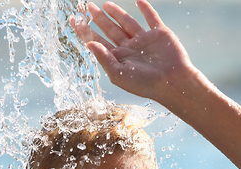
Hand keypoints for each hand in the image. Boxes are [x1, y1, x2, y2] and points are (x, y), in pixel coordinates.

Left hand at [71, 0, 193, 105]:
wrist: (172, 82)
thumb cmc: (145, 84)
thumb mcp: (119, 74)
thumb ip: (104, 59)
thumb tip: (88, 43)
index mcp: (118, 59)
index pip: (98, 42)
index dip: (85, 31)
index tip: (74, 19)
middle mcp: (129, 49)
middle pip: (110, 30)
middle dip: (98, 19)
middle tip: (87, 6)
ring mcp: (144, 40)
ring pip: (127, 22)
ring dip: (117, 13)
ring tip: (105, 4)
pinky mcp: (159, 34)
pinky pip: (151, 18)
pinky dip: (146, 8)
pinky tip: (138, 1)